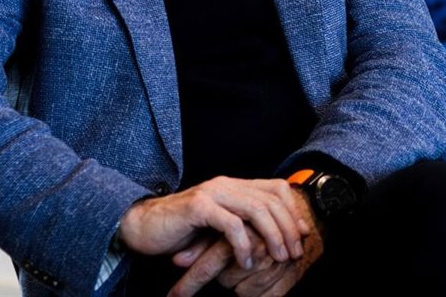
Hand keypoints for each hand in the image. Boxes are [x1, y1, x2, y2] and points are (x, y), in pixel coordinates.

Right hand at [118, 176, 309, 271]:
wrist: (143, 227)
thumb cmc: (182, 231)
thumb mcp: (220, 227)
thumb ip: (247, 226)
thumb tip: (283, 238)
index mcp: (234, 185)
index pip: (276, 189)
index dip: (293, 210)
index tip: (302, 234)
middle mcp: (226, 184)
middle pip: (271, 200)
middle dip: (287, 228)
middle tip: (293, 252)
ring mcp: (212, 192)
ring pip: (256, 209)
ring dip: (272, 236)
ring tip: (276, 258)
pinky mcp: (198, 206)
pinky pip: (231, 224)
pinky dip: (243, 245)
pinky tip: (246, 262)